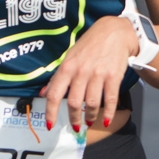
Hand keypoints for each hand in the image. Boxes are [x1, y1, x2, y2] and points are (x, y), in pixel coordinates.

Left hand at [44, 16, 138, 132]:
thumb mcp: (70, 57)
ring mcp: (98, 74)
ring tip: (90, 121)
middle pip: (74, 103)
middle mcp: (81, 71)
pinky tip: (106, 120)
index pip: (55, 94)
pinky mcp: (114, 77)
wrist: (114, 31)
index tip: (51, 124)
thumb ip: (57, 77)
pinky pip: (110, 100)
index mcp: (67, 67)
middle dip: (74, 119)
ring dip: (90, 117)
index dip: (51, 112)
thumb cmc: (90, 44)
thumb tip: (43, 94)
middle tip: (75, 126)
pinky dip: (108, 113)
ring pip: (91, 104)